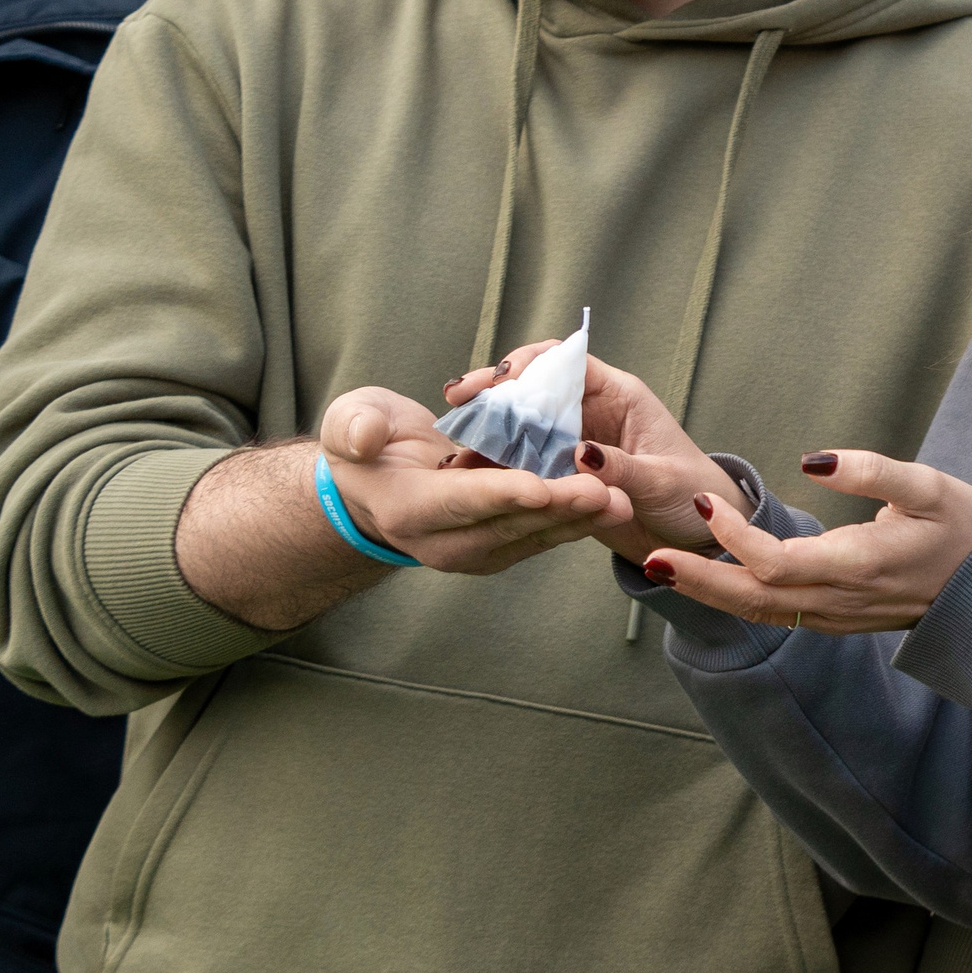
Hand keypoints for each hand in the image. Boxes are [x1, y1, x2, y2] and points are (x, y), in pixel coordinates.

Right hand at [318, 384, 634, 574]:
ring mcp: (469, 550)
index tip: (542, 485)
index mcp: (407, 508)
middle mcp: (440, 541)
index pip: (462, 500)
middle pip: (508, 522)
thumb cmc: (361, 442)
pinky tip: (608, 505)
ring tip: (622, 502)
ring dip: (578, 520)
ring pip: (531, 533)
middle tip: (607, 491)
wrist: (370, 484)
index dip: (503, 492)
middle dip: (560, 507)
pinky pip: (537, 535)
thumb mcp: (348, 422)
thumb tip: (366, 437)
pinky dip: (572, 522)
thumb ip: (354, 427)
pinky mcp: (493, 547)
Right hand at [443, 341, 747, 561]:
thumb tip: (580, 453)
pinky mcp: (561, 474)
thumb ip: (621, 467)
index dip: (529, 363)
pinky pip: (523, 461)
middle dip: (494, 390)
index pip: (566, 361)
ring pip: (521, 423)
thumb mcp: (662, 481)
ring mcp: (572, 442)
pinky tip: (471, 473)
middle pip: (534, 387)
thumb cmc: (694, 495)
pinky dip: (498, 464)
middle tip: (458, 401)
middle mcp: (591, 412)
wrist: (699, 536)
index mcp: (618, 395)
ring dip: (489, 429)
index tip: (498, 380)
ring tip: (455, 441)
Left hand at [639, 450, 971, 632]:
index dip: (734, 537)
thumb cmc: (962, 532)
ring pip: (757, 612)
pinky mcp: (831, 618)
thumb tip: (814, 459)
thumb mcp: (929, 487)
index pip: (775, 563)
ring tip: (664, 566)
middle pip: (751, 599)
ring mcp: (832, 616)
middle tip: (652, 556)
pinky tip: (709, 577)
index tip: (707, 502)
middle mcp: (836, 599)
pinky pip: (773, 613)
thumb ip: (872, 470)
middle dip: (699, 579)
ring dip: (709, 592)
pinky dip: (734, 598)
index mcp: (855, 565)